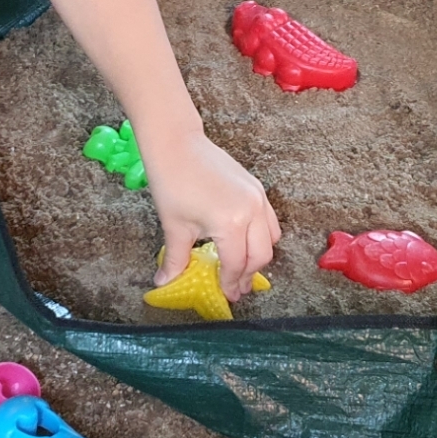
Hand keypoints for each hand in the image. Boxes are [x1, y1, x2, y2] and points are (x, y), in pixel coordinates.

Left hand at [142, 127, 280, 301]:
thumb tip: (165, 281)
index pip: (236, 263)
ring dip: (258, 256)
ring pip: (270, 238)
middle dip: (248, 274)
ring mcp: (258, 198)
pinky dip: (261, 236)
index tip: (226, 294)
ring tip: (243, 267)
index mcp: (231, 224)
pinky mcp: (257, 188)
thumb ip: (177, 259)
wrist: (176, 143)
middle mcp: (252, 211)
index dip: (230, 282)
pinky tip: (244, 241)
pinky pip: (269, 220)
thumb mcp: (174, 226)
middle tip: (237, 288)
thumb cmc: (172, 182)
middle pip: (260, 255)